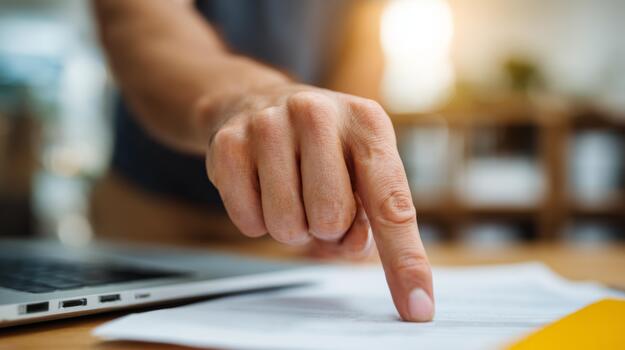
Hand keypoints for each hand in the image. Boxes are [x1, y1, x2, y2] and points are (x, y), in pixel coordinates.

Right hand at [198, 84, 433, 320]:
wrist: (257, 101)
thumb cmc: (322, 146)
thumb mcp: (361, 167)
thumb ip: (372, 215)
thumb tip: (353, 247)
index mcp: (367, 123)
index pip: (392, 204)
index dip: (405, 261)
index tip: (417, 308)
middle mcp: (317, 114)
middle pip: (330, 220)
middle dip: (325, 228)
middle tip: (317, 200)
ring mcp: (268, 124)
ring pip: (286, 226)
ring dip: (292, 227)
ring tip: (291, 192)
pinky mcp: (228, 144)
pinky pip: (249, 222)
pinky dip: (258, 220)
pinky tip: (261, 187)